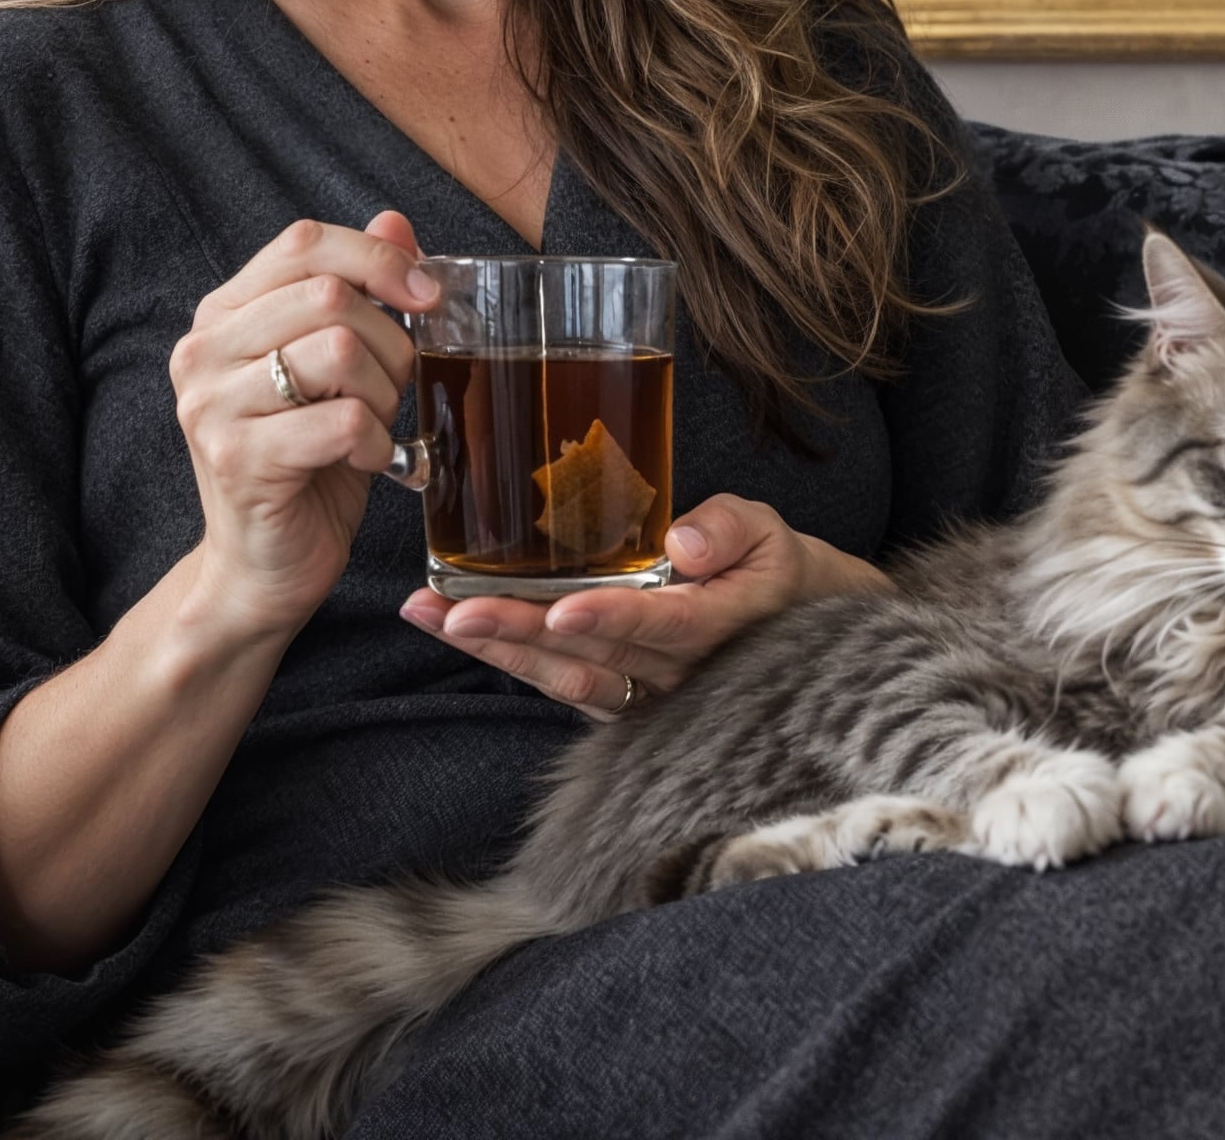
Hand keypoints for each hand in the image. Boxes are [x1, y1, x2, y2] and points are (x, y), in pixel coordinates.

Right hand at [170, 210, 435, 642]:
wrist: (264, 566)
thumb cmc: (309, 459)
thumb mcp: (339, 366)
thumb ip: (359, 291)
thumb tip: (394, 221)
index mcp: (224, 314)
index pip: (303, 243)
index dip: (377, 258)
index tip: (427, 296)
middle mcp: (202, 350)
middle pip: (331, 295)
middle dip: (390, 341)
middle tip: (393, 387)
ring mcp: (211, 405)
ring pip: (339, 351)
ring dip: (383, 393)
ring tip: (373, 425)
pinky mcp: (236, 458)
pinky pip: (343, 421)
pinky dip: (376, 442)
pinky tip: (366, 461)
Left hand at [398, 494, 889, 719]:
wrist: (793, 629)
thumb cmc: (774, 570)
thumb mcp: (769, 532)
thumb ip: (731, 529)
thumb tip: (683, 541)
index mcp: (717, 627)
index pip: (663, 627)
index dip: (614, 620)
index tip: (563, 611)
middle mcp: (674, 672)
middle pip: (591, 659)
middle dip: (519, 635)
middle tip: (455, 612)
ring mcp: (640, 691)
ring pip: (563, 678)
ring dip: (496, 651)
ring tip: (431, 615)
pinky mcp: (616, 694)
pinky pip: (557, 682)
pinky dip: (506, 659)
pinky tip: (455, 629)